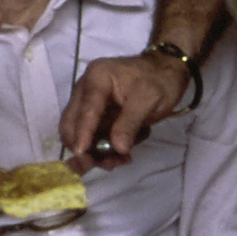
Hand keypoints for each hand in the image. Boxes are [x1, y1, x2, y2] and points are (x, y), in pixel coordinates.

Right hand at [61, 51, 187, 163]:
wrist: (165, 71)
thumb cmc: (159, 81)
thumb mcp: (149, 99)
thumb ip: (131, 122)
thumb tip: (117, 148)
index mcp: (97, 79)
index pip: (85, 110)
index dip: (83, 134)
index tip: (82, 155)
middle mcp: (85, 89)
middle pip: (71, 124)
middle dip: (85, 148)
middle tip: (108, 163)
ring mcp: (87, 102)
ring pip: (78, 134)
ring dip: (94, 151)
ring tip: (120, 160)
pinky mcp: (94, 114)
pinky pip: (90, 136)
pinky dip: (101, 148)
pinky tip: (122, 152)